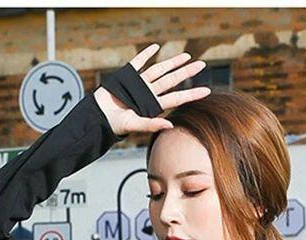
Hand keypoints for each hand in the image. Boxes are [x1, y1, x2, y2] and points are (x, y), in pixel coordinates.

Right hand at [93, 43, 210, 135]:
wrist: (98, 117)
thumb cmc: (115, 125)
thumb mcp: (134, 126)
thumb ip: (151, 125)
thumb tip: (170, 126)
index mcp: (153, 105)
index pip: (177, 98)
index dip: (192, 94)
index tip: (207, 91)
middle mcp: (149, 93)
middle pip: (172, 80)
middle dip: (186, 72)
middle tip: (201, 65)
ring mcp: (139, 83)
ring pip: (159, 70)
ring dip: (172, 62)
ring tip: (186, 56)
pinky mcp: (127, 75)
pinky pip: (139, 62)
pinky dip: (147, 54)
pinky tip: (156, 47)